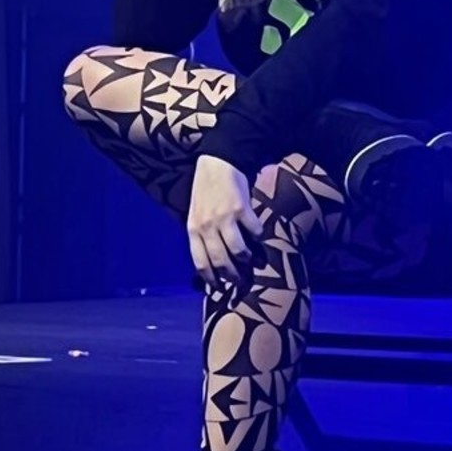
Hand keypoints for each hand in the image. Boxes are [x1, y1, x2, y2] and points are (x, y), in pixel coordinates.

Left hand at [186, 154, 263, 290]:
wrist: (218, 162)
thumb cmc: (206, 191)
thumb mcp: (196, 214)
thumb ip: (202, 235)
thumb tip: (214, 261)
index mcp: (193, 229)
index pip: (200, 263)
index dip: (211, 279)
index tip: (220, 288)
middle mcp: (207, 226)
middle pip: (221, 261)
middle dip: (233, 276)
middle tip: (241, 282)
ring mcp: (224, 218)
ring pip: (238, 251)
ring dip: (248, 260)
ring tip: (253, 263)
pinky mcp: (241, 208)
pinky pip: (253, 231)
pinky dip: (258, 237)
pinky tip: (259, 237)